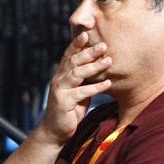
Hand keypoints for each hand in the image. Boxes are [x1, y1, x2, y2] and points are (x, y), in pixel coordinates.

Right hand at [36, 32, 112, 147]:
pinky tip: (107, 84)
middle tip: (103, 45)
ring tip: (109, 61)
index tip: (87, 33)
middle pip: (73, 61)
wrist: (55, 131)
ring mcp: (60, 90)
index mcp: (61, 75)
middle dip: (88, 52)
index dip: (77, 44)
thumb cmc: (69, 110)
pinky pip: (82, 92)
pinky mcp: (63, 102)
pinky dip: (95, 87)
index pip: (69, 55)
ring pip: (77, 73)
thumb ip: (84, 79)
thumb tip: (99, 65)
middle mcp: (58, 79)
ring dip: (94, 67)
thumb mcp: (78, 91)